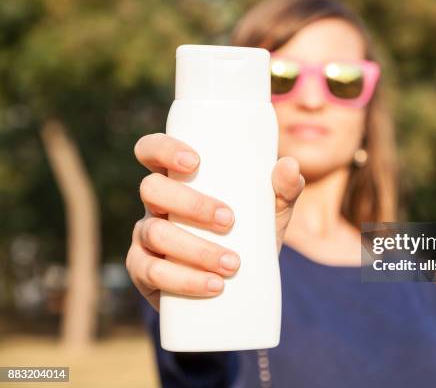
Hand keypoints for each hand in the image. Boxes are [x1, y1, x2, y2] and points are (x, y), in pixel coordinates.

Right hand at [126, 133, 303, 310]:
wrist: (240, 287)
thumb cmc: (250, 235)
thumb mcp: (271, 212)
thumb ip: (285, 189)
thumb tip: (290, 165)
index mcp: (177, 180)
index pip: (152, 150)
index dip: (164, 149)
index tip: (195, 162)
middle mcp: (155, 204)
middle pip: (151, 189)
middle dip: (191, 204)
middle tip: (229, 221)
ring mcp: (145, 238)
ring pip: (154, 233)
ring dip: (195, 249)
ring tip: (232, 264)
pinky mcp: (144, 272)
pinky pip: (150, 272)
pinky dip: (184, 280)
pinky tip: (213, 285)